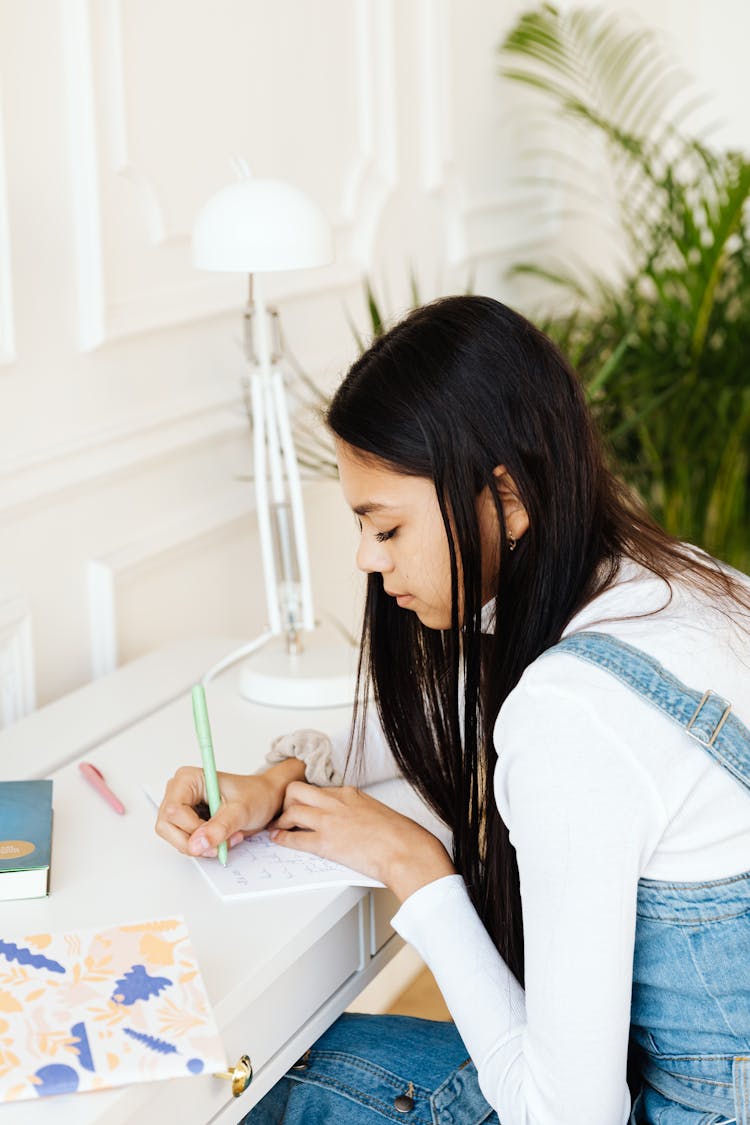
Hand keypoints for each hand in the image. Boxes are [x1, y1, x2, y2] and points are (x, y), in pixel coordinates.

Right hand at [155, 758, 304, 858]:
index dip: (192, 830)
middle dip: (195, 841)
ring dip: (200, 845)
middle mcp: (179, 791)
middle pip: (167, 826)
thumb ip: (219, 827)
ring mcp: (181, 806)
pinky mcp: (186, 820)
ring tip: (226, 839)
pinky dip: (202, 846)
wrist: (266, 798)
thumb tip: (197, 844)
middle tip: (222, 844)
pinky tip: (222, 839)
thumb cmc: (256, 795)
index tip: (215, 839)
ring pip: (173, 837)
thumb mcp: (241, 811)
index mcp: (188, 778)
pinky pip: (184, 841)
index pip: (174, 811)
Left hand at [270, 782, 455, 901]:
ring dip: (282, 820)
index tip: (302, 804)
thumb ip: (361, 812)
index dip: (307, 798)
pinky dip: (283, 839)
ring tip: (280, 827)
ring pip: (291, 810)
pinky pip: (294, 838)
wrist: (405, 850)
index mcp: (351, 794)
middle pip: (297, 791)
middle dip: (287, 801)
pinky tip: (279, 840)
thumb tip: (356, 821)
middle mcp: (336, 803)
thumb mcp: (378, 812)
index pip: (318, 789)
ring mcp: (329, 821)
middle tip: (285, 812)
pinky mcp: (325, 843)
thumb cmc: (400, 835)